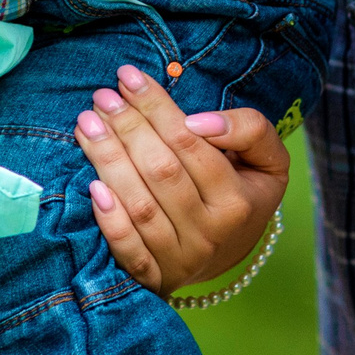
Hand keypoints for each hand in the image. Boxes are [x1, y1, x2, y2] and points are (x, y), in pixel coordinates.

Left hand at [76, 64, 290, 293]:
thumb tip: (199, 121)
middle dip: (127, 127)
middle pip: (161, 170)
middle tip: (102, 96)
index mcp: (237, 200)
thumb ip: (250, 129)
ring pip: (140, 206)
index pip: (189, 142)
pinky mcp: (155, 276)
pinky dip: (109, 220)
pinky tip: (92, 186)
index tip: (129, 78)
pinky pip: (128, 250)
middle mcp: (209, 232)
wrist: (230, 250)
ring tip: (87, 124)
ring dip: (108, 161)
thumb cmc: (244, 191)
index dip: (156, 107)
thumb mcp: (268, 160)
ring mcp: (181, 258)